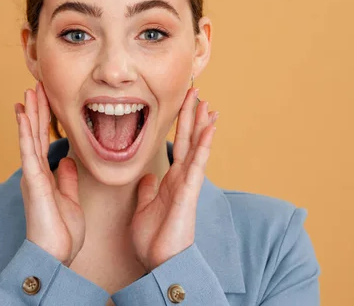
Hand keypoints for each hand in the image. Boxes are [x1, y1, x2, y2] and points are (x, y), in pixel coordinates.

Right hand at [15, 81, 84, 265]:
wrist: (54, 256)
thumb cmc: (61, 232)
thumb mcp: (69, 199)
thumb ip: (66, 179)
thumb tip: (67, 161)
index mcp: (45, 175)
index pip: (45, 141)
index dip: (46, 119)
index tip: (47, 99)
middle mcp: (36, 172)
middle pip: (36, 133)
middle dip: (38, 109)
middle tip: (37, 86)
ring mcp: (32, 175)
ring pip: (30, 137)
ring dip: (30, 113)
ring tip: (29, 91)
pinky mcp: (33, 181)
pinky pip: (28, 151)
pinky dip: (25, 131)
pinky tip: (23, 114)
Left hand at [131, 88, 217, 271]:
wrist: (160, 263)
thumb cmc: (153, 239)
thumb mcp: (144, 208)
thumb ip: (148, 191)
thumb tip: (148, 177)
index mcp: (171, 180)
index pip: (178, 145)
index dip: (180, 124)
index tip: (183, 104)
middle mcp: (182, 178)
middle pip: (188, 140)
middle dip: (191, 115)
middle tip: (196, 91)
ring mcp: (188, 184)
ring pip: (196, 147)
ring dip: (201, 124)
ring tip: (207, 102)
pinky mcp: (189, 191)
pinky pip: (198, 163)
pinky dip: (204, 144)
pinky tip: (210, 127)